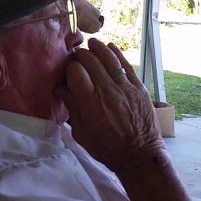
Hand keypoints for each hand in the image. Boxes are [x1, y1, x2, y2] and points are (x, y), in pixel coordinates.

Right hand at [55, 38, 164, 174]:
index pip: (75, 71)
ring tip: (91, 44)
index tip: (68, 70)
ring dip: (98, 48)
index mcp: (90, 103)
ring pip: (109, 58)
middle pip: (91, 61)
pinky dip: (116, 53)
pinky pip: (126, 64)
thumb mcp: (82, 133)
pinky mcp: (139, 87)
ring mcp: (126, 87)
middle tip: (77, 57)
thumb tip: (60, 89)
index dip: (69, 67)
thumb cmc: (107, 148)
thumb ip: (71, 108)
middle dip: (81, 55)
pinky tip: (109, 47)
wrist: (140, 155)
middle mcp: (107, 90)